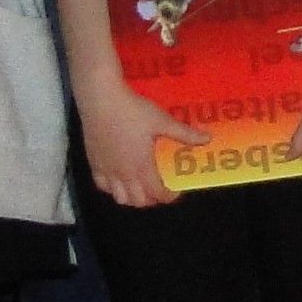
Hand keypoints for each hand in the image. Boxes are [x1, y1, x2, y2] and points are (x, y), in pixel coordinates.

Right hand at [77, 78, 205, 209]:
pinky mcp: (93, 162)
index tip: (176, 192)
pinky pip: (102, 185)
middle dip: (151, 200)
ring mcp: (106, 170)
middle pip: (138, 201)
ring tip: (140, 188)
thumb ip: (184, 134)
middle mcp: (123, 173)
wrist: (100, 100)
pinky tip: (118, 178)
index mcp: (141, 166)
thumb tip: (207, 139)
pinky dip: (112, 188)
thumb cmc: (133, 111)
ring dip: (132, 198)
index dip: (168, 197)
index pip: (156, 193)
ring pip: (119, 197)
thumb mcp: (162, 121)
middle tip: (160, 190)